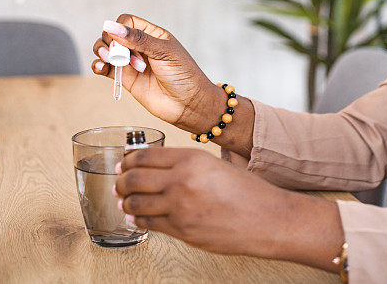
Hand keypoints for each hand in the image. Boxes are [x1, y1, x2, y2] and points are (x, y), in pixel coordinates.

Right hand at [92, 14, 219, 129]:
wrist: (189, 104)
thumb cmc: (184, 75)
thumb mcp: (163, 52)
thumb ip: (138, 39)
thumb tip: (113, 26)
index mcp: (152, 35)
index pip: (127, 21)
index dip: (120, 28)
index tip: (122, 41)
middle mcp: (140, 47)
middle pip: (113, 34)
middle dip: (111, 42)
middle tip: (120, 56)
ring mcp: (132, 63)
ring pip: (107, 50)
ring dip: (103, 52)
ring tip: (110, 60)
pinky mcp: (126, 79)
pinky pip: (106, 69)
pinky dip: (99, 66)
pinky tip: (100, 67)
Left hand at [113, 147, 343, 268]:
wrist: (268, 219)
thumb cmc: (248, 192)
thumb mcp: (215, 165)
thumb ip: (186, 165)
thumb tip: (157, 169)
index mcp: (191, 158)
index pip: (145, 156)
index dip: (129, 161)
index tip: (123, 164)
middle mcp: (181, 180)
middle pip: (134, 178)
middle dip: (121, 181)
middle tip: (118, 182)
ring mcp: (180, 207)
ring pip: (136, 202)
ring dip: (125, 201)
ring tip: (123, 200)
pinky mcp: (182, 230)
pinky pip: (149, 222)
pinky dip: (138, 218)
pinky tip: (136, 216)